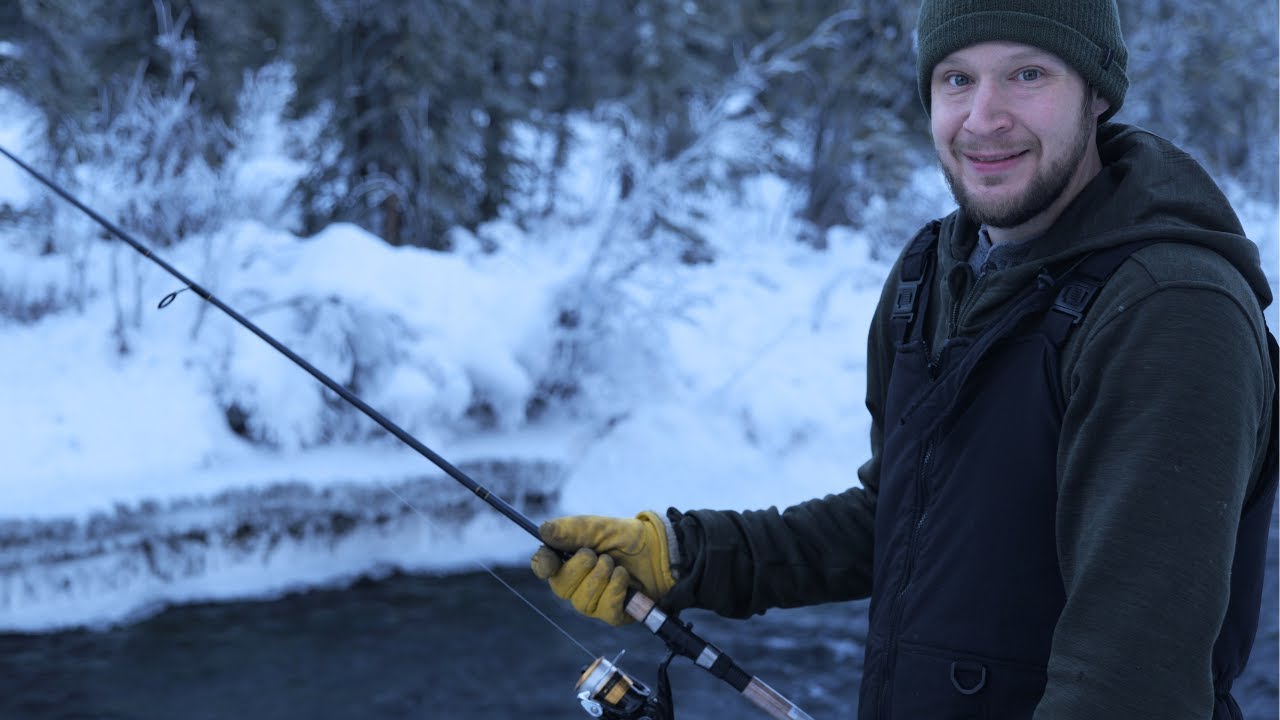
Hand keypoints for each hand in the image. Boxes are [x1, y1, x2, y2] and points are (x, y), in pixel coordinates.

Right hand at [530, 511, 675, 625]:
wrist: (659, 550)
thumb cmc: (626, 538)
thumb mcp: (598, 527)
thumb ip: (571, 530)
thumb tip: (543, 531)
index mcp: (567, 560)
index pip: (544, 567)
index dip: (543, 565)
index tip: (550, 560)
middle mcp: (576, 584)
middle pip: (561, 588)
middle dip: (580, 569)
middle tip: (600, 556)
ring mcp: (594, 602)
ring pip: (582, 603)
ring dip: (601, 579)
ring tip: (616, 566)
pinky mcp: (612, 615)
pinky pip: (605, 610)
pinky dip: (615, 591)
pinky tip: (624, 579)